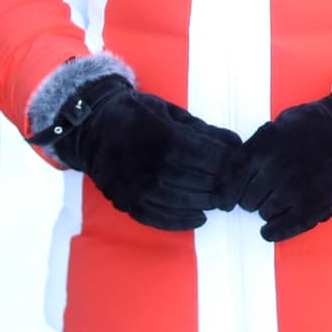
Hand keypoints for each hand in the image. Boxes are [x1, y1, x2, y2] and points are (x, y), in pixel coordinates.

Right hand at [30, 74, 240, 230]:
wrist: (92, 127)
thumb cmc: (136, 113)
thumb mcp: (170, 112)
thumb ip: (203, 130)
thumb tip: (235, 144)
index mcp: (167, 139)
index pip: (212, 159)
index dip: (231, 163)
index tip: (240, 163)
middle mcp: (155, 168)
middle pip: (203, 184)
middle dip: (224, 184)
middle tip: (234, 184)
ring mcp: (140, 189)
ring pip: (188, 204)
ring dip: (208, 202)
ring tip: (218, 197)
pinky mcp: (130, 203)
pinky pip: (163, 219)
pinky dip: (185, 220)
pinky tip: (199, 216)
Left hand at [217, 74, 331, 241]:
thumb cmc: (312, 126)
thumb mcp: (276, 126)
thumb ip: (256, 147)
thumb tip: (239, 169)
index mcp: (262, 146)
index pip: (231, 177)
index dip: (224, 192)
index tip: (223, 201)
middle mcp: (274, 169)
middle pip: (246, 198)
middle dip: (248, 200)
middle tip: (254, 197)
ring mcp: (294, 190)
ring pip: (264, 212)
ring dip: (264, 211)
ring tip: (271, 205)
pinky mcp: (313, 206)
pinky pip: (285, 227)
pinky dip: (274, 232)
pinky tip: (268, 232)